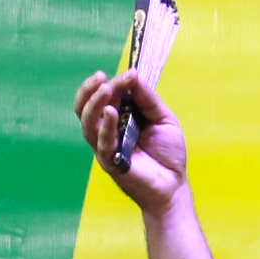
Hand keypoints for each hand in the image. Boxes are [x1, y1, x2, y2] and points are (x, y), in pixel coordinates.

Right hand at [74, 68, 188, 212]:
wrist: (174, 184)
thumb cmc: (167, 153)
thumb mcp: (162, 117)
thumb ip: (147, 99)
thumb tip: (133, 74)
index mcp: (118, 118)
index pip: (106, 96)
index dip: (114, 83)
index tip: (131, 74)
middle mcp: (106, 131)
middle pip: (86, 107)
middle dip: (91, 90)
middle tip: (102, 77)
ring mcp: (105, 147)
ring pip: (87, 123)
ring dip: (93, 104)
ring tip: (105, 89)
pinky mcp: (110, 162)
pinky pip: (101, 143)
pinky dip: (105, 126)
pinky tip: (111, 111)